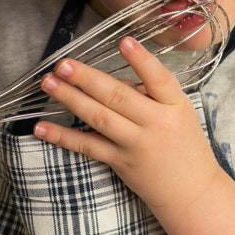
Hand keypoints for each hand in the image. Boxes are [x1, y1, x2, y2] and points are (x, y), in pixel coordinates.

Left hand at [34, 35, 234, 234]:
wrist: (193, 194)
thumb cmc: (185, 147)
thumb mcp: (180, 114)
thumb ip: (150, 94)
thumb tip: (109, 81)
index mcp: (176, 106)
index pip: (160, 79)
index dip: (142, 60)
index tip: (124, 41)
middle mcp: (157, 124)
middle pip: (118, 97)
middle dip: (87, 78)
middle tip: (63, 63)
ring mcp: (137, 145)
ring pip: (99, 118)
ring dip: (71, 99)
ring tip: (48, 83)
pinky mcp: (121, 163)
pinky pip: (88, 147)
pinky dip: (63, 136)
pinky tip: (42, 127)